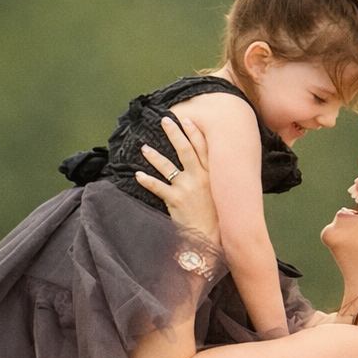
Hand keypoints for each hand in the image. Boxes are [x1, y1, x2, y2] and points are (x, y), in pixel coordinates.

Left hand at [138, 116, 220, 249]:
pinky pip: (157, 187)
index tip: (186, 120)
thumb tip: (207, 168)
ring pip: (168, 166)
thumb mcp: (220, 194)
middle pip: (185, 151)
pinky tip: (138, 174)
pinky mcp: (175, 200)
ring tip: (144, 148)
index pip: (203, 148)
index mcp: (212, 175)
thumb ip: (212, 179)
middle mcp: (200, 178)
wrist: (210, 238)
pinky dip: (146, 180)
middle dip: (174, 134)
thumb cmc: (216, 218)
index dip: (194, 133)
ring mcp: (186, 188)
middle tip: (165, 121)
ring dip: (154, 156)